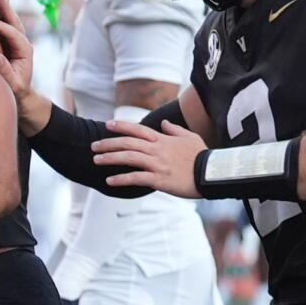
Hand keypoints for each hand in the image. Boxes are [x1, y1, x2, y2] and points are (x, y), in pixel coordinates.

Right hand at [0, 0, 50, 132]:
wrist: (21, 96)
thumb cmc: (16, 91)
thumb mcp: (12, 84)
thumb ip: (4, 72)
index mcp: (25, 51)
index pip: (13, 34)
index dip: (1, 28)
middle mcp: (22, 43)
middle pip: (14, 21)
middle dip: (6, 7)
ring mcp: (16, 42)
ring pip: (11, 20)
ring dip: (4, 6)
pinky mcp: (9, 43)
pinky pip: (5, 25)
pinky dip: (0, 13)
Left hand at [91, 117, 205, 196]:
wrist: (211, 173)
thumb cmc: (202, 156)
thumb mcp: (190, 138)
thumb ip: (175, 130)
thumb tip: (164, 123)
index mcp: (162, 140)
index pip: (137, 129)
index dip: (121, 126)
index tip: (107, 125)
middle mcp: (157, 150)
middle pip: (127, 143)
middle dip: (108, 143)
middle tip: (94, 146)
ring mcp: (157, 164)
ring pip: (128, 158)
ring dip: (110, 159)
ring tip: (96, 161)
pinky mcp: (159, 179)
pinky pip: (136, 178)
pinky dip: (121, 179)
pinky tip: (110, 181)